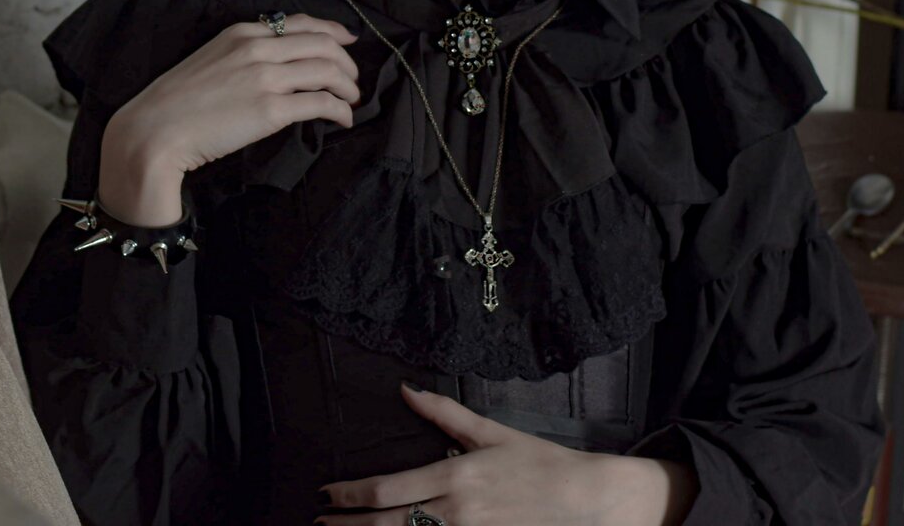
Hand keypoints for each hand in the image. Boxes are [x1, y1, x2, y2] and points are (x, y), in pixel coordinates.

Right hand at [99, 13, 360, 224]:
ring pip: (328, 70)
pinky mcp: (271, 110)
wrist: (154, 131)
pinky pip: (321, 103)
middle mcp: (257, 48)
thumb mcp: (209, 60)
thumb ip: (242, 56)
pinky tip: (342, 119)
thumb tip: (274, 66)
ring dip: (348, 87)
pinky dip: (340, 110)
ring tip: (351, 101)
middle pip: (323, 44)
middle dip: (347, 62)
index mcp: (241, 32)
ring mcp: (265, 77)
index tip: (348, 41)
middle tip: (353, 81)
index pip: (300, 23)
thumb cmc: (176, 103)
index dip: (332, 31)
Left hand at [317, 385, 693, 525]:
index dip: (350, 493)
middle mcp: (455, 511)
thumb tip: (406, 390)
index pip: (388, 489)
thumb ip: (445, 413)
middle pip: (387, 522)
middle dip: (347, 524)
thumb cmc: (538, 461)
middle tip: (319, 521)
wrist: (584, 499)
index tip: (326, 493)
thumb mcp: (490, 431)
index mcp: (455, 475)